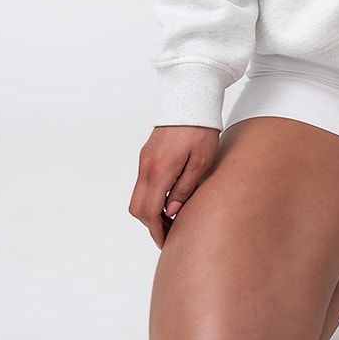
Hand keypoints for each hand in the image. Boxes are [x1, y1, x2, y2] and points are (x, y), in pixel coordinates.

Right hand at [129, 125, 220, 248]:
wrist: (189, 98)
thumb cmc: (200, 128)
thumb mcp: (201, 161)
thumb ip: (185, 188)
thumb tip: (172, 211)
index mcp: (160, 170)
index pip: (150, 211)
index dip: (157, 230)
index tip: (167, 241)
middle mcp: (146, 166)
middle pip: (137, 208)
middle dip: (151, 224)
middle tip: (170, 232)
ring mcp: (144, 160)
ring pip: (138, 196)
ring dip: (150, 211)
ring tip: (172, 217)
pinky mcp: (147, 154)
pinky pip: (142, 183)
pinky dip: (150, 197)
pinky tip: (168, 198)